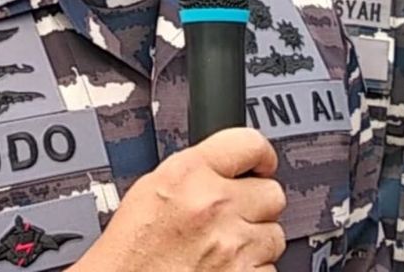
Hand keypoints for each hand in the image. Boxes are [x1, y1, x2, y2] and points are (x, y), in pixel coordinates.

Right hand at [77, 128, 285, 271]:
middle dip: (257, 204)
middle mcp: (214, 206)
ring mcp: (233, 246)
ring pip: (275, 234)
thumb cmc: (128, 255)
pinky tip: (224, 269)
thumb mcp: (149, 193)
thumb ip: (193, 175)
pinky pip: (269, 269)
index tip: (261, 163)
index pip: (250, 143)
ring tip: (223, 248)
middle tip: (235, 215)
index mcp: (187, 175)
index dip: (259, 155)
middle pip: (272, 192)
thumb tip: (224, 168)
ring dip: (255, 242)